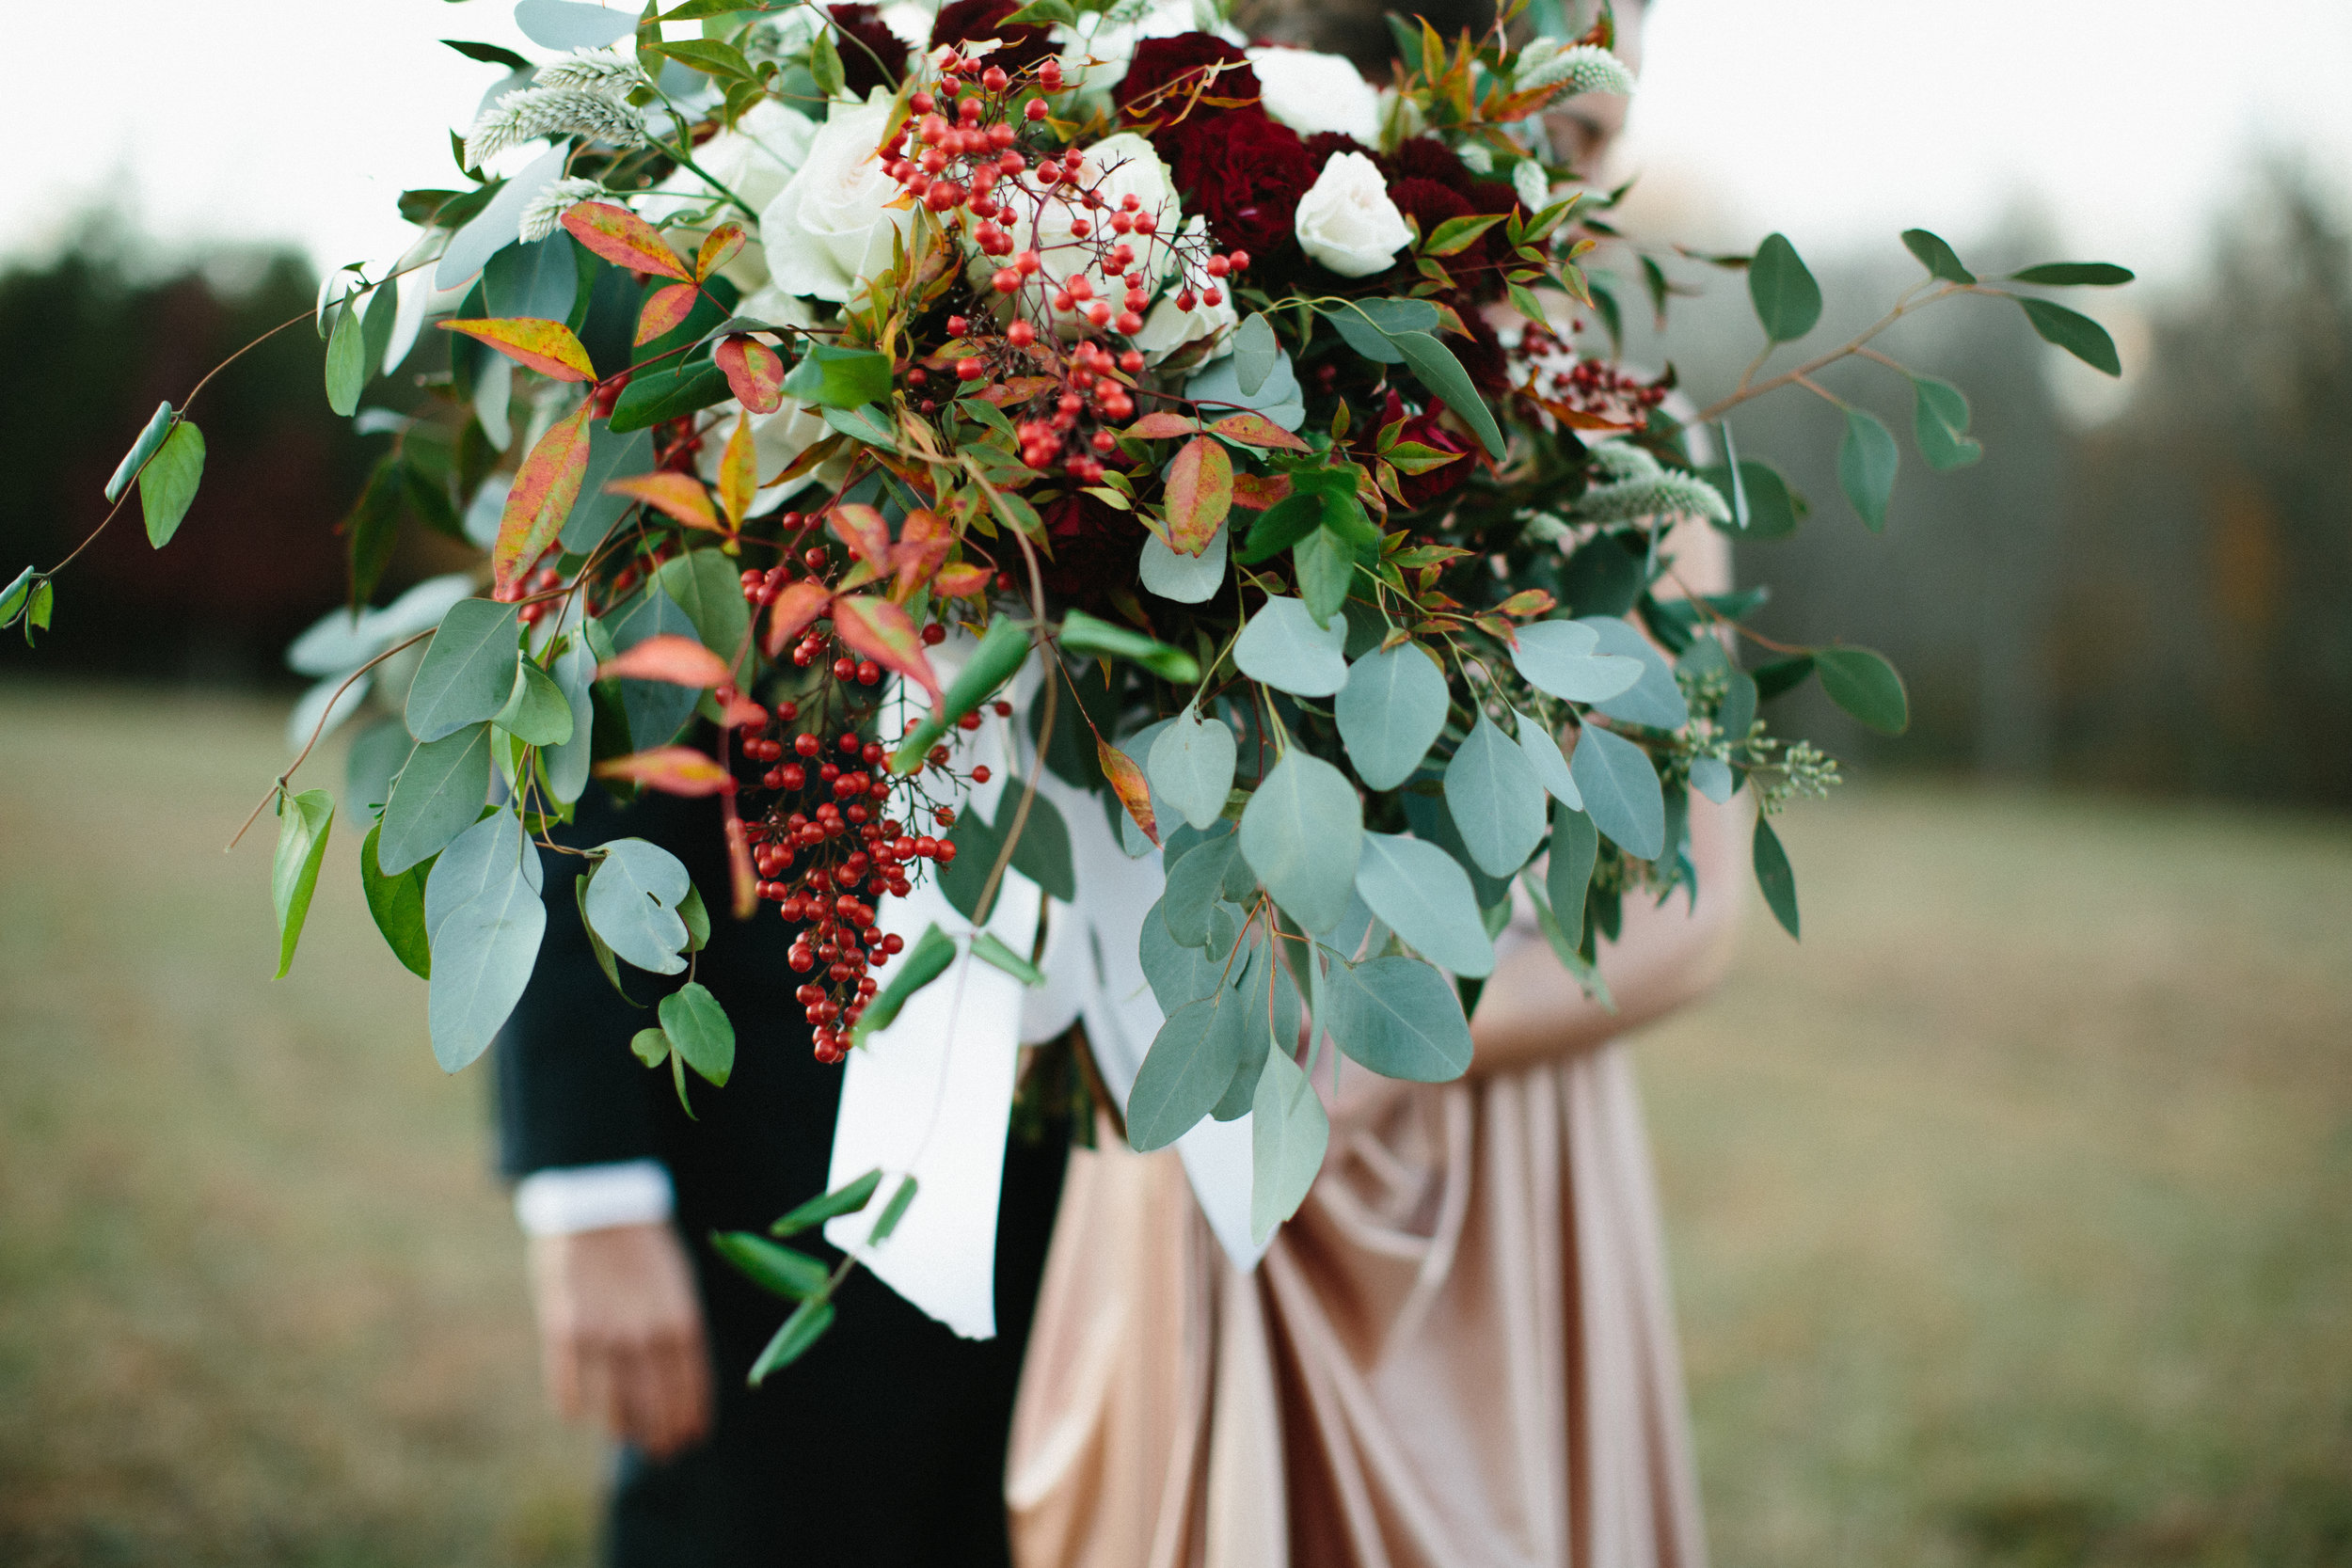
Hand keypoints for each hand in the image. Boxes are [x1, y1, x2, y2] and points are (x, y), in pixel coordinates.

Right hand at [526, 1222, 713, 1460]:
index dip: (691, 1418)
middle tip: (661, 1452)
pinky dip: (575, 1407)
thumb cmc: (646, 1249)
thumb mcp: (679, 1287)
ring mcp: (603, 1337)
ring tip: (627, 1437)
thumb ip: (680, 1334)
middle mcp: (645, 1335)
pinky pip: (570, 1389)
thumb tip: (682, 1382)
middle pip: (654, 1406)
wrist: (602, 1208)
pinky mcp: (565, 1332)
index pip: (690, 1388)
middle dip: (660, 1436)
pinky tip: (580, 1413)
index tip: (691, 1439)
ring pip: (613, 1408)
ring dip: (622, 1430)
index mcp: (681, 1321)